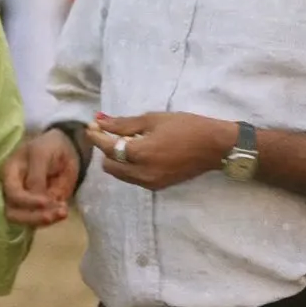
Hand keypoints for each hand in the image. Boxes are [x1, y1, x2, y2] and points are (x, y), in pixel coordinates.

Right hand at [1, 128, 79, 227]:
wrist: (66, 151)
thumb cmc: (49, 148)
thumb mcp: (41, 155)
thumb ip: (36, 177)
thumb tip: (36, 200)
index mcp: (8, 173)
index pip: (12, 194)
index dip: (27, 201)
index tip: (48, 201)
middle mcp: (11, 191)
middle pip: (13, 214)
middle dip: (35, 217)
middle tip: (58, 212)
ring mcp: (23, 203)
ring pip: (26, 221)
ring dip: (45, 220)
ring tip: (63, 211)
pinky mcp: (35, 210)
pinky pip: (39, 222)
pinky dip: (52, 219)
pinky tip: (63, 211)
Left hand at [83, 112, 232, 191]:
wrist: (214, 146)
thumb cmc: (186, 127)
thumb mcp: (153, 120)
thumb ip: (123, 123)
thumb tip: (99, 121)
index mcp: (141, 154)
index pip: (108, 148)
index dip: (96, 136)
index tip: (91, 125)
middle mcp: (142, 174)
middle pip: (109, 165)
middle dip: (106, 149)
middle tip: (111, 132)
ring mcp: (150, 183)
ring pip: (120, 174)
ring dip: (117, 159)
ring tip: (128, 140)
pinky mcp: (158, 186)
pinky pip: (133, 178)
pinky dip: (129, 166)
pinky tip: (140, 151)